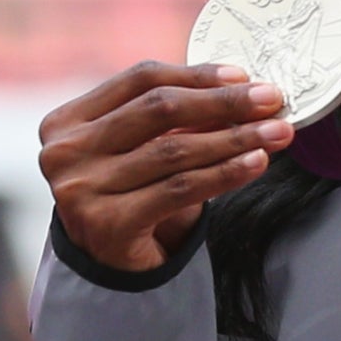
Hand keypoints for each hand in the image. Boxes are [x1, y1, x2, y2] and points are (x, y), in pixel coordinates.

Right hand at [35, 62, 294, 275]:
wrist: (107, 266)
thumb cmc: (126, 195)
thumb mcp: (136, 148)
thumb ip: (171, 118)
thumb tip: (242, 90)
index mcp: (66, 120)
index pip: (139, 80)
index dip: (195, 74)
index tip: (243, 76)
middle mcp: (64, 152)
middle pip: (158, 110)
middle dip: (223, 102)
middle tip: (271, 99)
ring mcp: (81, 189)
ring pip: (174, 150)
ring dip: (234, 138)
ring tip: (276, 133)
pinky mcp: (107, 224)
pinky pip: (179, 189)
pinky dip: (224, 174)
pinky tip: (255, 164)